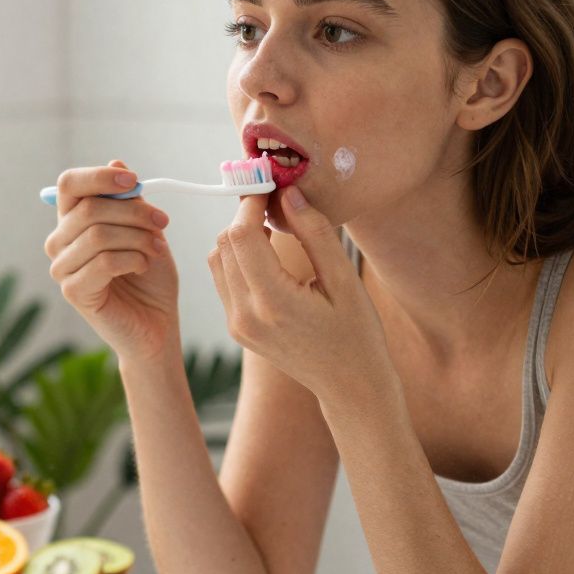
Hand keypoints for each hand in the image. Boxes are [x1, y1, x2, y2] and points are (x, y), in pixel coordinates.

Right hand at [45, 161, 179, 362]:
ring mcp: (62, 267)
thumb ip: (130, 200)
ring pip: (98, 234)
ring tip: (154, 249)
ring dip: (137, 238)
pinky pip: (104, 262)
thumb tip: (117, 164)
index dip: (100, 177)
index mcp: (73, 220)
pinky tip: (142, 267)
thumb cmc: (149, 276)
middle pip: (89, 208)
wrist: (156, 322)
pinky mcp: (73, 291)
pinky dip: (132, 259)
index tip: (134, 181)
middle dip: (134, 212)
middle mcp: (59, 241)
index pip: (69, 184)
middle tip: (162, 223)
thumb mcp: (145, 229)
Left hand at [208, 187, 392, 402]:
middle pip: (224, 244)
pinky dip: (238, 260)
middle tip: (275, 206)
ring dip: (239, 238)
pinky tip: (268, 259)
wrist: (349, 385)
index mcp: (274, 302)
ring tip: (273, 233)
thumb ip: (313, 233)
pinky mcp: (236, 328)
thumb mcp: (344, 280)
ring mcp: (237, 324)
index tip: (271, 188)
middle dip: (245, 218)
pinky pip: (223, 279)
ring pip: (218, 259)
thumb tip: (288, 193)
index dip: (251, 204)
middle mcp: (246, 315)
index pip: (240, 236)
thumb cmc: (356, 333)